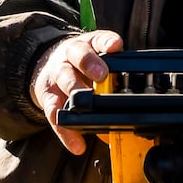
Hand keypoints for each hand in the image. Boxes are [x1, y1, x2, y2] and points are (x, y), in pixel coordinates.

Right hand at [31, 30, 123, 154]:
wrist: (46, 64)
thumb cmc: (79, 62)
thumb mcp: (96, 55)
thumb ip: (115, 68)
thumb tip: (137, 94)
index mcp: (88, 44)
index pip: (99, 39)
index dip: (107, 42)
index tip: (115, 46)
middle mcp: (70, 56)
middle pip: (79, 55)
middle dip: (90, 64)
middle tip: (102, 74)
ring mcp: (57, 74)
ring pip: (65, 79)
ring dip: (75, 90)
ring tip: (86, 105)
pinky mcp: (48, 96)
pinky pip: (54, 113)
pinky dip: (66, 130)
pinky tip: (77, 144)